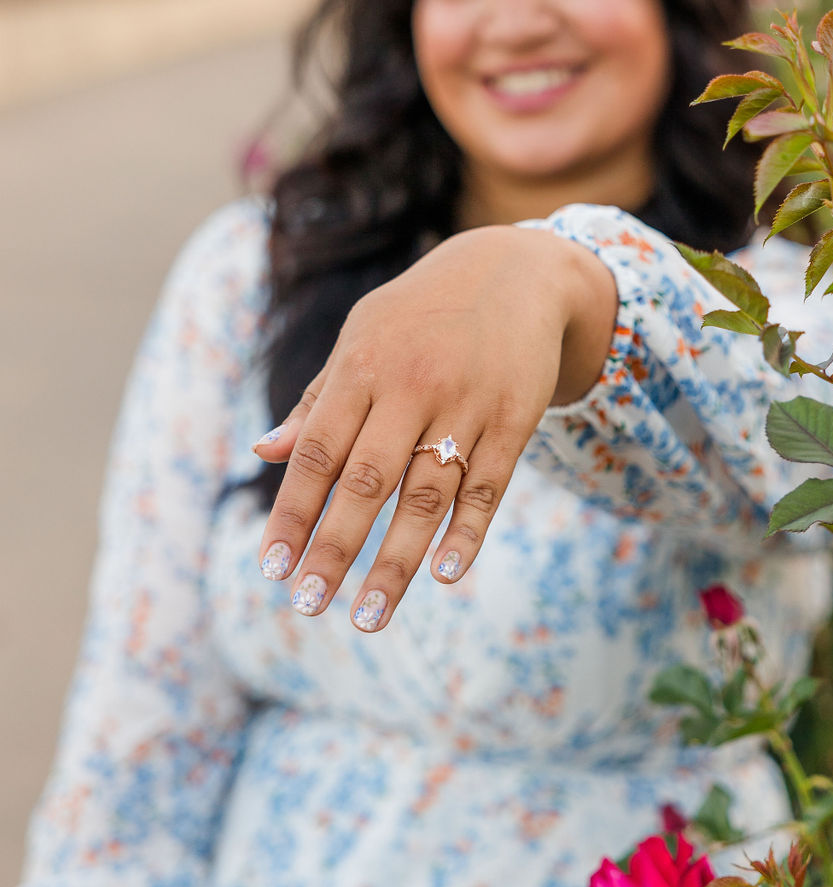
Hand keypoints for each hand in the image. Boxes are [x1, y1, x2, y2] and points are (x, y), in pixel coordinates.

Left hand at [254, 225, 616, 628]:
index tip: (272, 570)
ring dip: (396, 561)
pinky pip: (487, 485)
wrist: (514, 270)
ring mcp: (467, 403)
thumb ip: (317, 400)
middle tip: (309, 606)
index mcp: (362, 367)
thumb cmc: (420, 315)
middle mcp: (411, 386)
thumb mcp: (361, 339)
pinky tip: (444, 575)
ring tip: (368, 616)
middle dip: (335, 549)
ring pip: (426, 495)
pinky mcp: (515, 417)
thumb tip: (263, 455)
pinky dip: (466, 532)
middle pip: (366, 482)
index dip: (292, 515)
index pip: (317, 454)